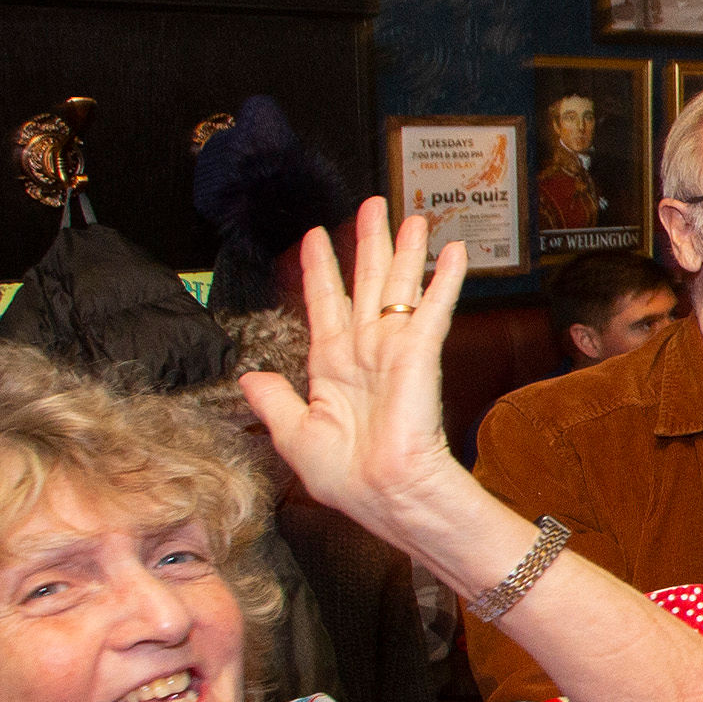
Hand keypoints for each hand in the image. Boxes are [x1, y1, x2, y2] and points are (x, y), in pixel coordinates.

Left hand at [243, 196, 469, 538]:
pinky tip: (453, 252)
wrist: (384, 494)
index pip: (326, 304)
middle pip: (367, 284)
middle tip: (374, 206)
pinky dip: (444, 279)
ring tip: (415, 217)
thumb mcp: (293, 434)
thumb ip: (273, 400)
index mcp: (332, 368)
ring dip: (408, 251)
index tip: (316, 238)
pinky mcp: (421, 354)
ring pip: (400, 287)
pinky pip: (432, 308)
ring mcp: (395, 350)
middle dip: (370, 244)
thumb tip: (249, 376)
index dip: (321, 270)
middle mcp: (364, 352)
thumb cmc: (347, 477)